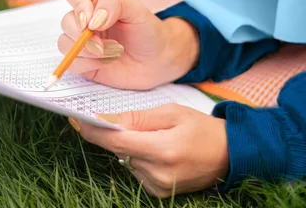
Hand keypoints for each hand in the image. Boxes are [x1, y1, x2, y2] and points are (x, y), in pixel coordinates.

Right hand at [58, 0, 200, 89]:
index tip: (89, 21)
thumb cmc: (148, 31)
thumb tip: (92, 20)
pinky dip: (89, 64)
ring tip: (114, 52)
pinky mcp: (82, 61)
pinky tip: (107, 62)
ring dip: (88, 51)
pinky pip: (72, 63)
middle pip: (66, 21)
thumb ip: (115, 4)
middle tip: (102, 45)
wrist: (158, 60)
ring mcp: (82, 40)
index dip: (77, 4)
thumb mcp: (137, 11)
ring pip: (64, 42)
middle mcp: (85, 18)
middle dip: (82, 36)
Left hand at [68, 104, 229, 196]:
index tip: (76, 119)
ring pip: (125, 160)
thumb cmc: (202, 129)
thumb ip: (139, 117)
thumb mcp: (172, 113)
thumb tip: (107, 119)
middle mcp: (158, 173)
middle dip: (112, 134)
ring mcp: (158, 186)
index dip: (93, 131)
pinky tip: (155, 149)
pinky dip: (138, 157)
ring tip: (151, 135)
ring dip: (128, 146)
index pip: (117, 142)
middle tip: (110, 118)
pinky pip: (135, 170)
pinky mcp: (158, 192)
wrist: (230, 155)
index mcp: (164, 150)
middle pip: (119, 151)